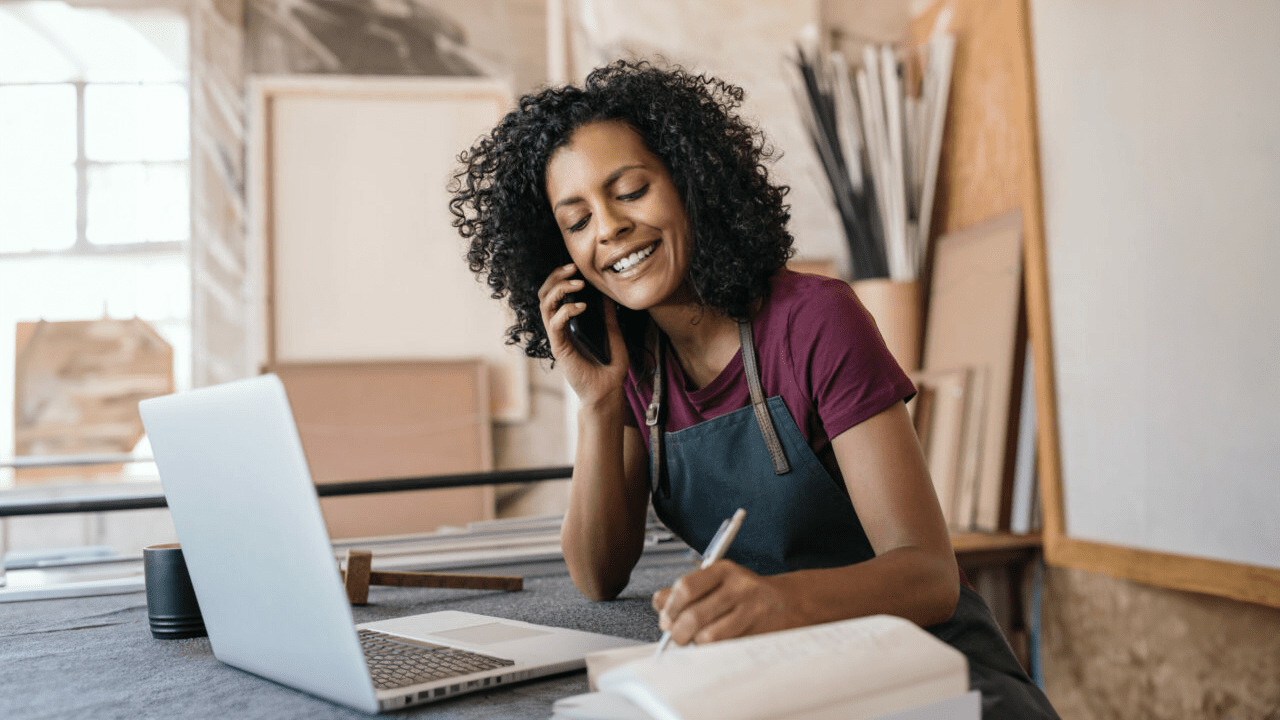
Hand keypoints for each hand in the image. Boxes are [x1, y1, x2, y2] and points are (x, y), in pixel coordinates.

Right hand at [537, 263, 627, 404]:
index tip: (576, 267)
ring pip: (545, 305)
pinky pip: (555, 323)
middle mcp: (559, 329)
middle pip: (544, 295)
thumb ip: (609, 317)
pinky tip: (582, 307)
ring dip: (559, 289)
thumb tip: (609, 296)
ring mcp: (557, 338)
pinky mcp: (559, 348)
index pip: (555, 295)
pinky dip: (566, 311)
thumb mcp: (614, 335)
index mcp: (568, 324)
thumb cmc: (610, 368)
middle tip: (572, 268)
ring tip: (578, 284)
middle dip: (555, 277)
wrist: (608, 392)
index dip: (561, 278)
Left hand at [652, 560, 795, 645]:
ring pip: (709, 637)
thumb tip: (660, 606)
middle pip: (694, 616)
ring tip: (697, 640)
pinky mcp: (759, 633)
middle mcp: (739, 587)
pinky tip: (715, 645)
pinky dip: (713, 651)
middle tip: (677, 636)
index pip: (686, 587)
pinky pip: (726, 648)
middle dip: (678, 632)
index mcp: (723, 570)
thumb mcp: (717, 582)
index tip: (666, 617)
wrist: (786, 603)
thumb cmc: (745, 593)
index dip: (670, 607)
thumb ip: (686, 592)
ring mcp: (751, 611)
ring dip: (696, 644)